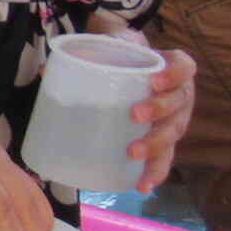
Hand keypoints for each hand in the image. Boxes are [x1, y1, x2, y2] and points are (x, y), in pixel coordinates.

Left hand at [82, 18, 196, 193]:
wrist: (127, 68)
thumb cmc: (122, 56)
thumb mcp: (111, 45)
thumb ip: (88, 50)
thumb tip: (46, 71)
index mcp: (171, 68)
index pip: (184, 67)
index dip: (175, 74)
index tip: (154, 80)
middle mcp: (179, 95)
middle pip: (178, 104)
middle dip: (159, 111)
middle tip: (135, 114)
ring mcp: (172, 120)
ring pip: (173, 133)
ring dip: (155, 146)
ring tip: (133, 153)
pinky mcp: (162, 140)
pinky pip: (163, 159)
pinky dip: (154, 173)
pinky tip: (142, 186)